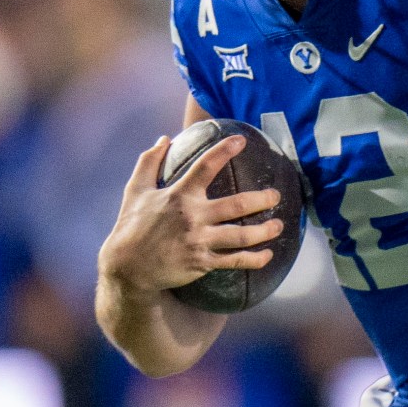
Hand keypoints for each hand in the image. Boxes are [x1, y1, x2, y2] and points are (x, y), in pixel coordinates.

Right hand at [97, 134, 285, 295]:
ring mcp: (200, 241)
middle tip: (276, 195)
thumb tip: (164, 138)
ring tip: (279, 225)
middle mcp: (193, 217)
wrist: (128, 267)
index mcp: (179, 195)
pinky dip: (254, 259)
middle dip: (261, 199)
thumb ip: (148, 162)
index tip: (241, 141)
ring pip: (241, 235)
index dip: (224, 151)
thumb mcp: (135, 190)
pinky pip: (235, 261)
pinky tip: (267, 255)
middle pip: (237, 205)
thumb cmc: (131, 226)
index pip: (205, 167)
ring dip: (264, 230)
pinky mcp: (202, 262)